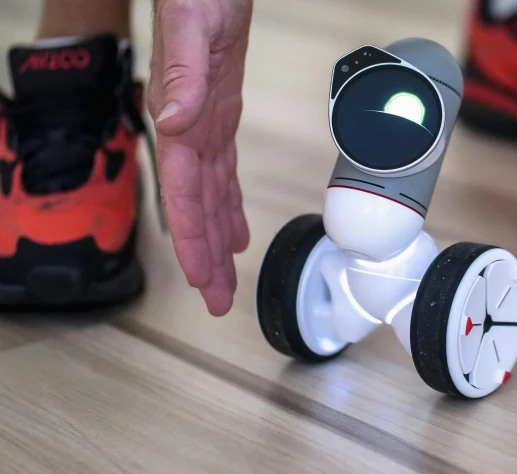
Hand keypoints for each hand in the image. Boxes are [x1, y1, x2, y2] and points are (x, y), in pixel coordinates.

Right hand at [147, 0, 251, 315]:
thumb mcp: (193, 26)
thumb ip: (183, 75)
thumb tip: (176, 121)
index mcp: (180, 120)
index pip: (184, 194)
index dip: (192, 240)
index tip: (200, 279)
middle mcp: (188, 130)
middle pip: (196, 207)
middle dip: (205, 256)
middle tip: (215, 299)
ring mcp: (204, 125)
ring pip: (210, 197)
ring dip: (217, 239)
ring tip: (223, 276)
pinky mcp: (220, 115)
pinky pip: (223, 173)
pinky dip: (229, 204)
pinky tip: (235, 228)